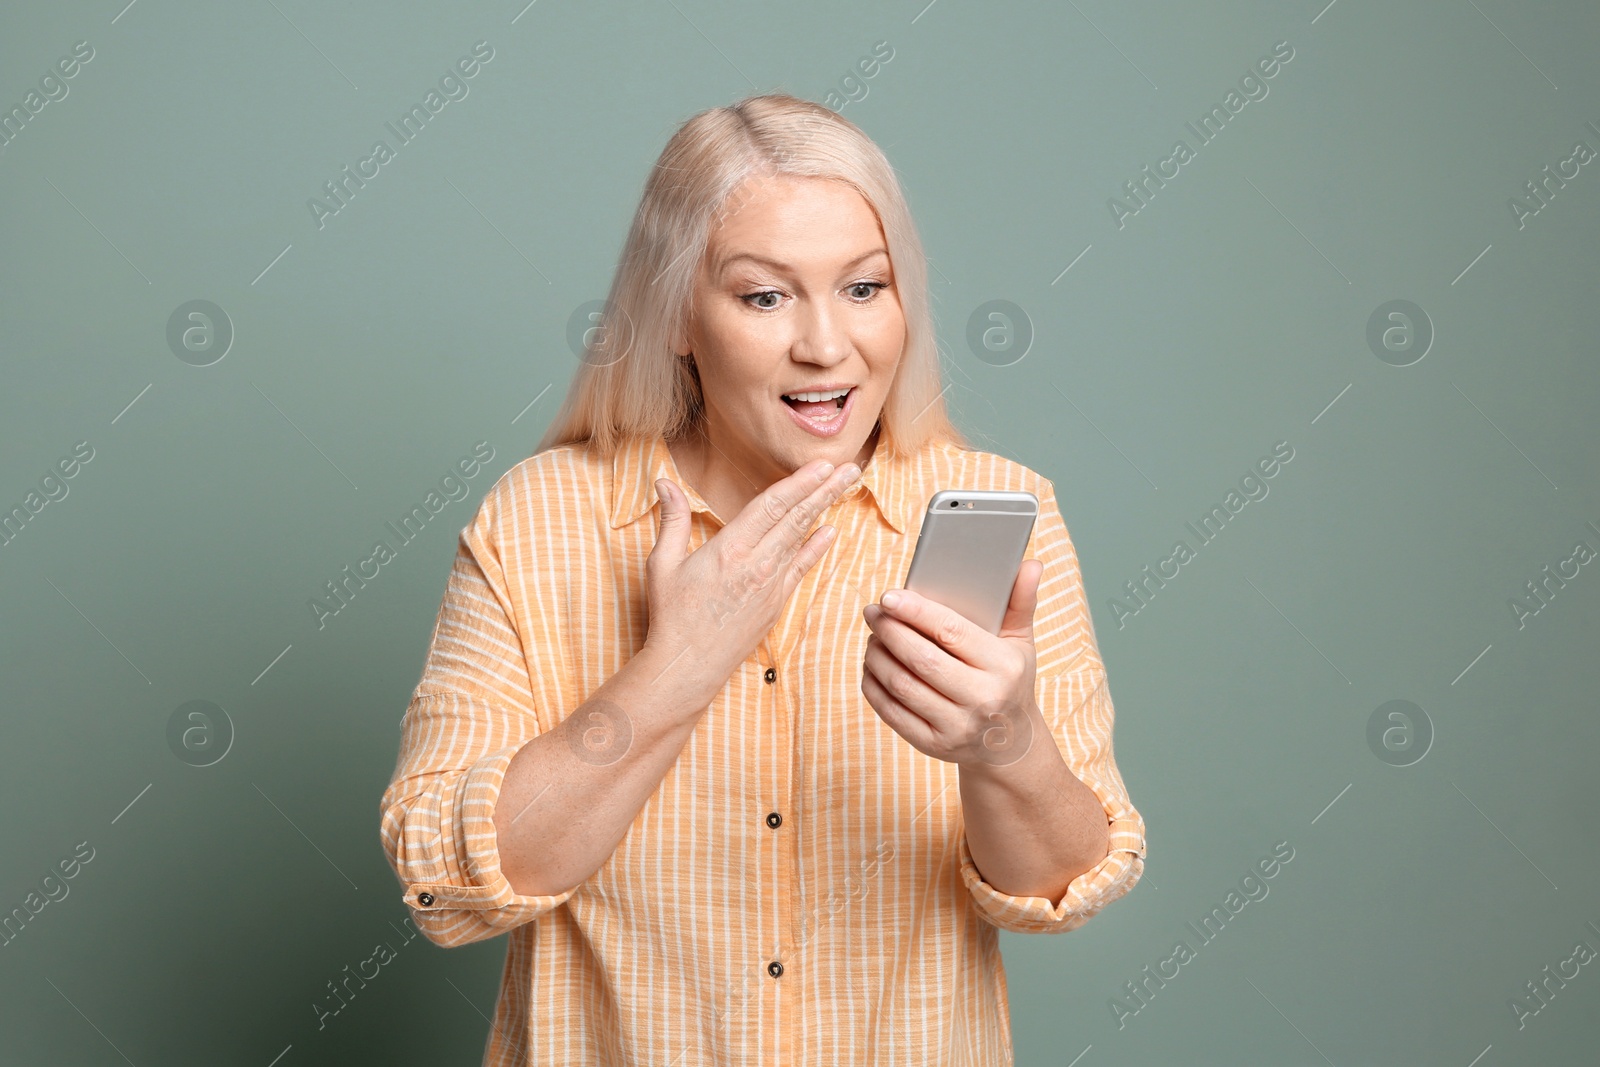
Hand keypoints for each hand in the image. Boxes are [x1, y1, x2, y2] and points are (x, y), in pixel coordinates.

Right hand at [643, 458, 861, 694]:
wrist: (688, 666)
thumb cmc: (672, 616)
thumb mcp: (662, 564)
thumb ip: (671, 520)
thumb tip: (663, 481)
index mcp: (729, 549)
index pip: (772, 505)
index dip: (799, 482)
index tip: (821, 465)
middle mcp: (756, 565)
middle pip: (796, 517)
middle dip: (825, 489)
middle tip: (849, 468)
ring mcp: (771, 585)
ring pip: (802, 539)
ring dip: (825, 511)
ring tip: (846, 489)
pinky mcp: (776, 604)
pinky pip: (801, 568)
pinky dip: (816, 548)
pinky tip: (830, 532)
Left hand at [860, 559, 1044, 767]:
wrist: (1009, 744)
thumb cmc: (1010, 680)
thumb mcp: (1021, 642)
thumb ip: (1021, 602)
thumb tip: (1030, 564)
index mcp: (1004, 667)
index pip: (952, 632)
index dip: (916, 612)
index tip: (889, 596)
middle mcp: (983, 700)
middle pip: (921, 659)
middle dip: (890, 631)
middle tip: (874, 612)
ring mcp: (957, 727)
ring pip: (902, 685)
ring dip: (878, 656)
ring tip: (873, 636)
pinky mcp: (933, 745)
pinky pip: (892, 712)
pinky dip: (874, 685)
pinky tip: (871, 666)